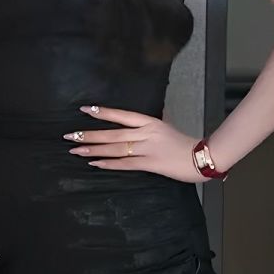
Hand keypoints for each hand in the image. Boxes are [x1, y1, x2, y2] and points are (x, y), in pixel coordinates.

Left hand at [64, 104, 208, 183]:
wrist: (203, 157)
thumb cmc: (183, 144)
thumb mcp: (164, 128)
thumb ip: (146, 127)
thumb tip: (129, 126)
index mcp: (149, 122)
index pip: (121, 115)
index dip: (103, 112)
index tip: (84, 109)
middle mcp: (146, 133)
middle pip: (113, 133)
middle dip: (89, 135)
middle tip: (70, 136)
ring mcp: (148, 148)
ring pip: (115, 148)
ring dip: (94, 150)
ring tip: (76, 151)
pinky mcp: (151, 164)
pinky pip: (126, 164)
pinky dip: (109, 164)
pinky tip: (95, 163)